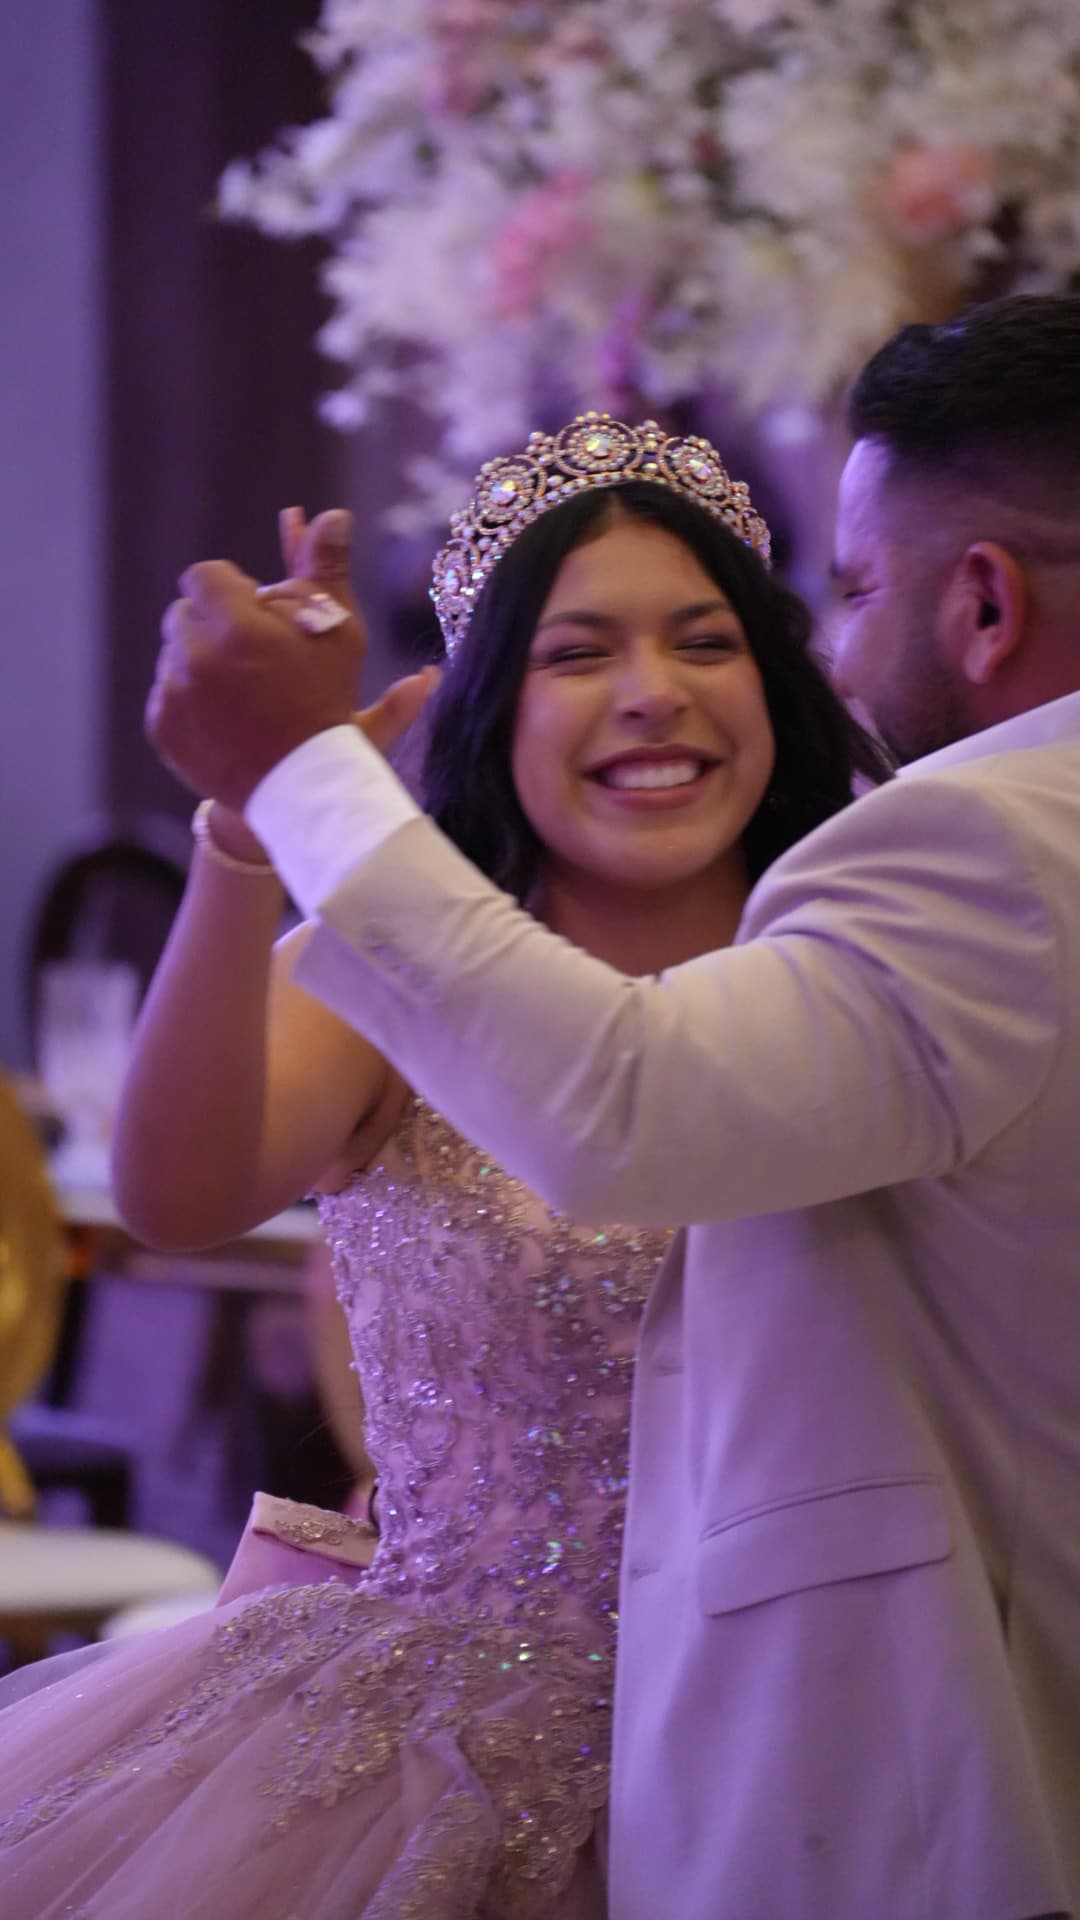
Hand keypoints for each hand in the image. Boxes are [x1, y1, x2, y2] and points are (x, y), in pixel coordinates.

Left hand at [148, 509, 435, 810]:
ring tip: (241, 692)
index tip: (256, 621)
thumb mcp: (338, 631)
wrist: (306, 785)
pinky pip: (164, 692)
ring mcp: (174, 693)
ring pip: (174, 653)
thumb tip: (331, 515)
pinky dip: (188, 700)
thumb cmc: (329, 701)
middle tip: (252, 658)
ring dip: (201, 661)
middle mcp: (197, 655)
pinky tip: (225, 716)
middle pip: (185, 612)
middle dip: (214, 626)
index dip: (232, 595)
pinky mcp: (162, 725)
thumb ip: (324, 568)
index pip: (203, 576)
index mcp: (236, 624)